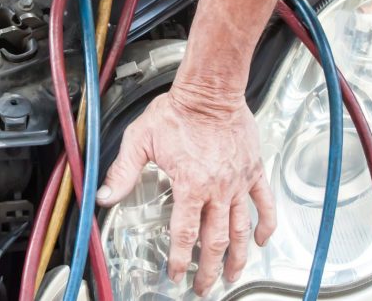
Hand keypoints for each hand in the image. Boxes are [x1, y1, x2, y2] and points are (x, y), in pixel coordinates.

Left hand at [97, 90, 275, 295]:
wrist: (210, 91)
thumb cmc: (177, 111)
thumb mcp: (140, 140)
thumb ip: (123, 171)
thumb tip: (105, 195)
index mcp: (190, 184)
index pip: (184, 233)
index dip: (179, 259)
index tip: (176, 273)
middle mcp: (217, 188)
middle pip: (215, 241)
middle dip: (209, 270)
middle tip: (204, 287)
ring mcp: (238, 181)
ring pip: (240, 228)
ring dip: (237, 257)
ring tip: (234, 275)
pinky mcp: (252, 171)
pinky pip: (264, 203)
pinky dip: (265, 224)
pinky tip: (262, 239)